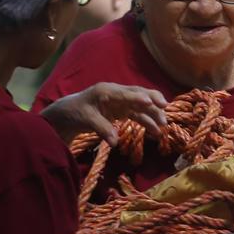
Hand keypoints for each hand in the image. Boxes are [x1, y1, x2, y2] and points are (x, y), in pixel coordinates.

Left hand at [41, 82, 168, 144]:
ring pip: (141, 106)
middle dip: (153, 101)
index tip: (152, 103)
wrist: (68, 114)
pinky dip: (146, 121)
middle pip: (139, 94)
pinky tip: (155, 131)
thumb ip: (102, 129)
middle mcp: (117, 94)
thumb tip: (115, 142)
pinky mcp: (122, 111)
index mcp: (106, 91)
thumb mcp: (86, 119)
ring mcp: (121, 102)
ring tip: (163, 125)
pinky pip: (137, 115)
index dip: (139, 98)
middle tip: (165, 108)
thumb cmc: (75, 112)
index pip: (126, 93)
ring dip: (152, 114)